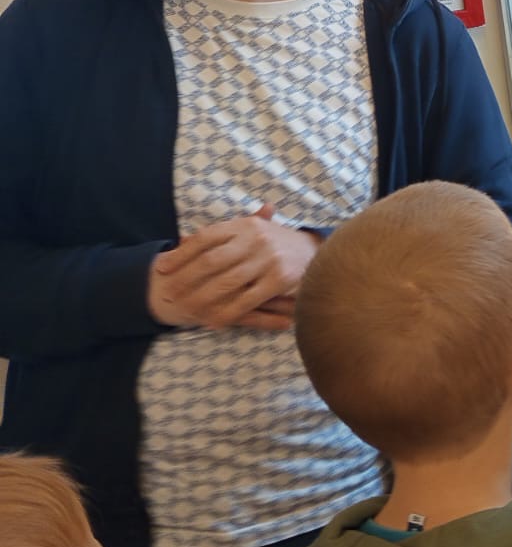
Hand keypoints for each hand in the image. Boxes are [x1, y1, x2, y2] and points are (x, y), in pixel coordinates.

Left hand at [149, 204, 319, 330]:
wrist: (316, 250)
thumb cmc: (276, 242)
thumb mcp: (251, 230)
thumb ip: (222, 236)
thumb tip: (183, 240)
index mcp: (245, 225)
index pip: (206, 238)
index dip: (181, 253)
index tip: (161, 268)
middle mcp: (256, 239)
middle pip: (211, 260)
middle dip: (185, 278)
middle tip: (168, 292)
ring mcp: (268, 260)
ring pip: (226, 282)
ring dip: (202, 298)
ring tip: (184, 309)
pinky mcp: (279, 280)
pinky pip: (246, 300)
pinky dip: (227, 312)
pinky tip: (213, 321)